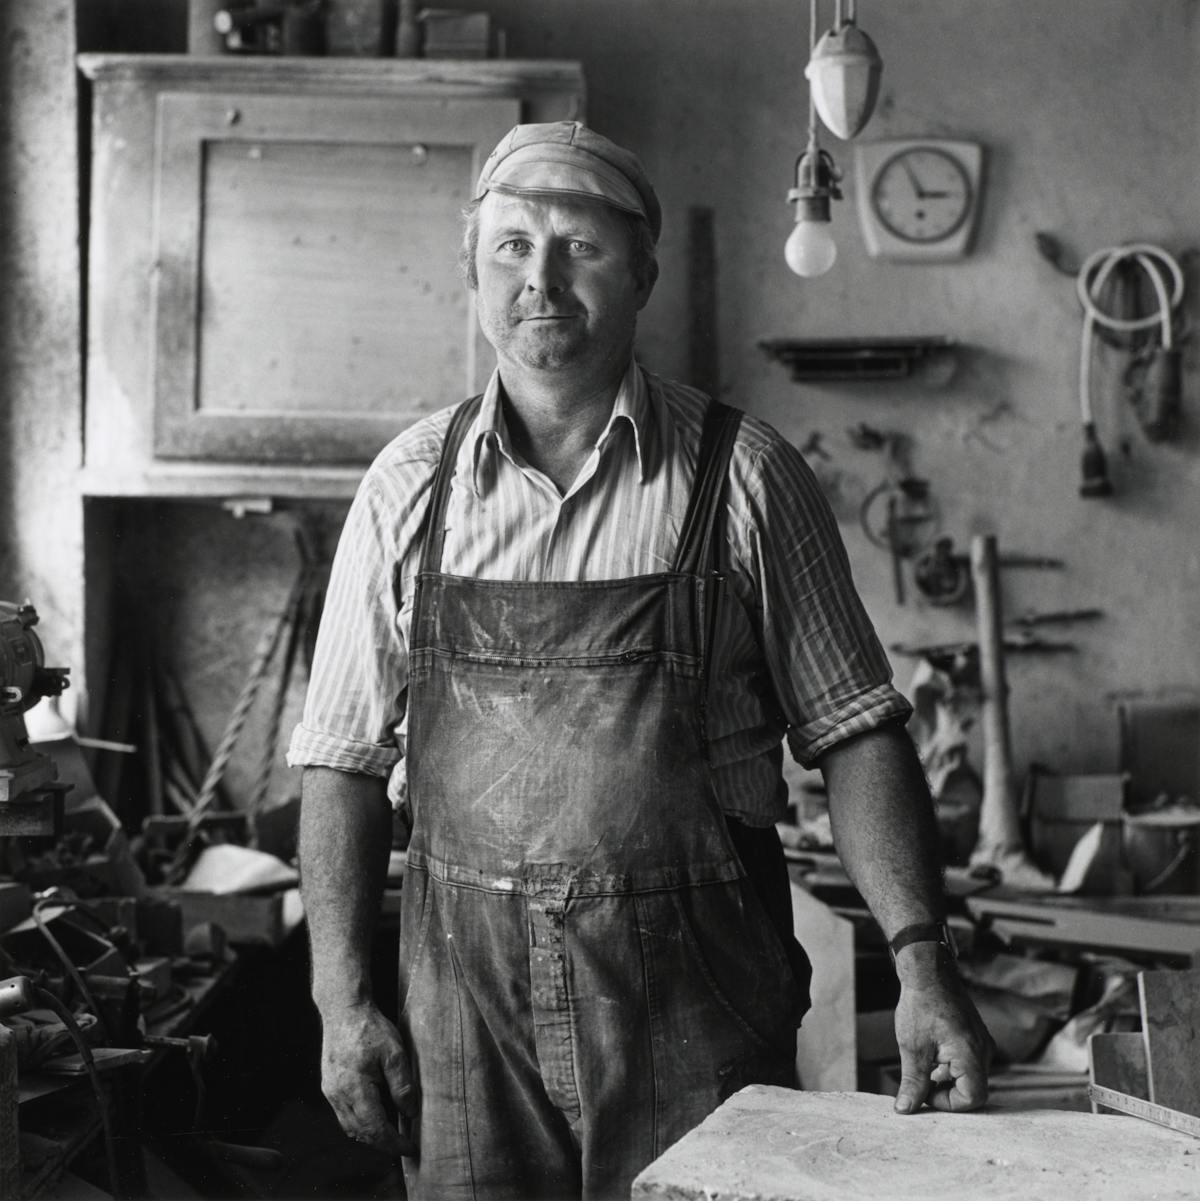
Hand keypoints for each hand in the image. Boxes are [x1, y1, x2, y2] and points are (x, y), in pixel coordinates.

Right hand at [319, 999, 417, 1156]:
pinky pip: (343, 1115)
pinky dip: (359, 1123)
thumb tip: (410, 1113)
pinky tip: (374, 1117)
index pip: (375, 1129)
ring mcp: (331, 1092)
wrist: (344, 1010)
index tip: (410, 1149)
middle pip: (360, 1133)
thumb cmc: (369, 1028)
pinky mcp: (329, 1087)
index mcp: (355, 1088)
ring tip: (391, 1135)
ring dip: (369, 1136)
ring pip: (350, 1127)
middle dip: (383, 1144)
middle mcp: (338, 1095)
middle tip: (404, 1146)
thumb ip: (402, 1085)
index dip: (394, 1143)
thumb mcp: (394, 1053)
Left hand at [891, 943, 993, 1113]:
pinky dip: (950, 1067)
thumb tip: (905, 1110)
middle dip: (945, 1092)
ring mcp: (982, 1043)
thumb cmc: (920, 1006)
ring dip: (946, 1080)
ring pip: (969, 1077)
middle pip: (972, 1090)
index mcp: (973, 1055)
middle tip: (920, 1084)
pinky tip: (930, 1056)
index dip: (947, 1104)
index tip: (924, 1093)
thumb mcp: (913, 1048)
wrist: (927, 972)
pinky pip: (968, 1062)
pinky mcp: (975, 1037)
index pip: (973, 1099)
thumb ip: (913, 1082)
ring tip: (922, 1066)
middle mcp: (984, 1051)